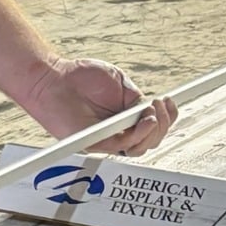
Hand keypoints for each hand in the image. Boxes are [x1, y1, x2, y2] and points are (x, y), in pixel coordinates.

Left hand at [18, 55, 176, 158]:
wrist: (54, 78)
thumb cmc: (80, 77)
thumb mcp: (119, 81)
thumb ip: (135, 96)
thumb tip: (150, 108)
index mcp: (126, 117)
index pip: (153, 126)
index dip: (167, 118)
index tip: (171, 102)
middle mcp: (118, 131)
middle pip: (150, 140)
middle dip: (163, 125)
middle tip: (161, 107)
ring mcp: (107, 139)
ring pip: (139, 147)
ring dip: (152, 131)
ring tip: (152, 114)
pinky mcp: (94, 143)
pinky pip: (120, 145)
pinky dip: (136, 134)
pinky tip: (143, 120)